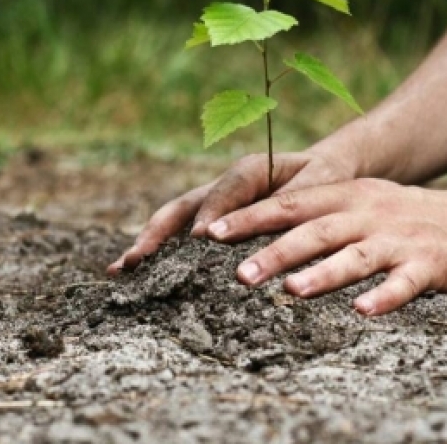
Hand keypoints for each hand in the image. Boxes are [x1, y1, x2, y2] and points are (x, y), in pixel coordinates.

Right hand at [108, 149, 356, 274]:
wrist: (325, 171)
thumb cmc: (325, 178)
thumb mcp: (319, 184)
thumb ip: (293, 200)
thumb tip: (263, 225)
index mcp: (250, 170)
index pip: (225, 192)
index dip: (211, 214)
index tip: (200, 240)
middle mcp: (223, 186)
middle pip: (182, 207)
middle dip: (157, 233)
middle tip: (136, 260)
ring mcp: (213, 204)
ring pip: (174, 221)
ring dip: (148, 243)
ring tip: (120, 269)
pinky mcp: (213, 221)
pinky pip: (182, 234)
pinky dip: (160, 252)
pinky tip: (138, 275)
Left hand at [202, 178, 446, 315]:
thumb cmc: (405, 216)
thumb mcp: (360, 201)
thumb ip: (316, 211)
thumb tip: (257, 229)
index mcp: (347, 196)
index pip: (290, 204)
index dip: (250, 217)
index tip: (211, 232)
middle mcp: (368, 213)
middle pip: (316, 231)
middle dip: (276, 251)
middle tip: (239, 273)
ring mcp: (399, 239)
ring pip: (355, 256)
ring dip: (323, 274)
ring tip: (292, 291)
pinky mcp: (430, 265)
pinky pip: (404, 283)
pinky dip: (384, 297)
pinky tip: (363, 311)